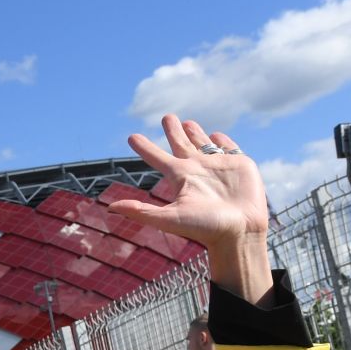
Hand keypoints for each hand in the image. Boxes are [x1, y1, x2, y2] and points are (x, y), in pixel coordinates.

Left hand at [110, 115, 272, 303]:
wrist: (240, 232)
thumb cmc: (205, 228)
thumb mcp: (169, 218)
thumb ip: (141, 211)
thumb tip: (110, 208)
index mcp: (180, 179)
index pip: (157, 158)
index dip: (145, 147)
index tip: (132, 137)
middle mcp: (197, 170)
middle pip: (180, 144)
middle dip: (173, 131)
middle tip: (166, 117)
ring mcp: (218, 166)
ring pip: (203, 144)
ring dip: (195, 133)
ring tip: (187, 122)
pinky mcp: (240, 164)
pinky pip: (229, 148)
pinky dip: (222, 140)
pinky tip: (216, 135)